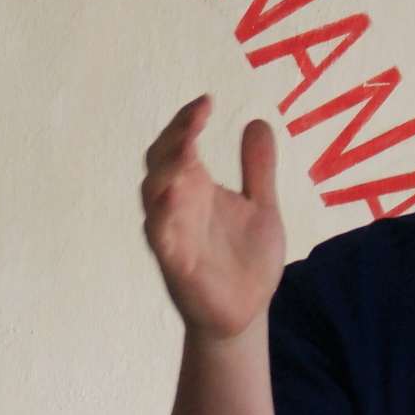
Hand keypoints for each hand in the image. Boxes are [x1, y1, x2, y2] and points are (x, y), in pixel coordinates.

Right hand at [141, 95, 285, 339]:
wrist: (247, 311)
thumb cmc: (247, 259)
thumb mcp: (262, 207)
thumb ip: (258, 169)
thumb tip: (257, 121)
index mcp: (196, 187)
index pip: (179, 144)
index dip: (186, 122)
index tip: (206, 102)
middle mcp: (178, 204)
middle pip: (160, 162)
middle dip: (173, 138)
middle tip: (195, 119)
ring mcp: (173, 232)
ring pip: (152, 194)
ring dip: (165, 172)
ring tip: (186, 151)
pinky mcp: (174, 262)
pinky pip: (159, 235)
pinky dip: (162, 216)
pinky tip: (173, 198)